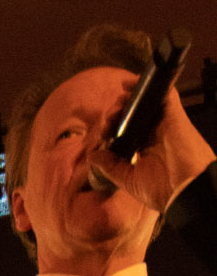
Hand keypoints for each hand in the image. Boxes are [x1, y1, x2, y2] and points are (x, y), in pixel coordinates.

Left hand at [92, 80, 215, 215]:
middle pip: (132, 115)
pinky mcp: (173, 114)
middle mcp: (153, 133)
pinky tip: (132, 84)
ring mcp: (163, 123)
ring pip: (144, 103)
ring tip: (117, 103)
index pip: (124, 132)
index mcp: (143, 148)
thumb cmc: (160, 190)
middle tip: (108, 119)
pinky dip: (147, 87)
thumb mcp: (128, 179)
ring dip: (128, 99)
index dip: (110, 128)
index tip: (101, 134)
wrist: (184, 190)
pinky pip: (163, 93)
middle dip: (116, 113)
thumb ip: (110, 166)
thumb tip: (91, 155)